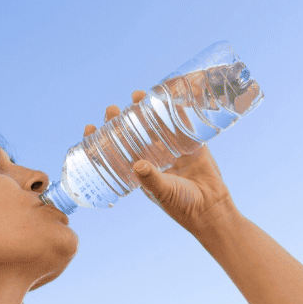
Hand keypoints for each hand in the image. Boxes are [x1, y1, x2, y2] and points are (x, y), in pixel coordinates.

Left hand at [84, 90, 239, 232]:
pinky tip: (169, 96)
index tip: (90, 128)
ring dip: (145, 110)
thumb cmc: (183, 206)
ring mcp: (172, 149)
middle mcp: (154, 157)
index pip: (116, 152)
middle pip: (133, 133)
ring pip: (155, 125)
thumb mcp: (163, 192)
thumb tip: (137, 165)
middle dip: (121, 120)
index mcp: (141, 170)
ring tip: (136, 95)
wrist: (212, 208)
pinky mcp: (192, 144)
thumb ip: (151, 179)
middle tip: (112, 108)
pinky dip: (177, 110)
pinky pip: (182, 124)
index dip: (102, 140)